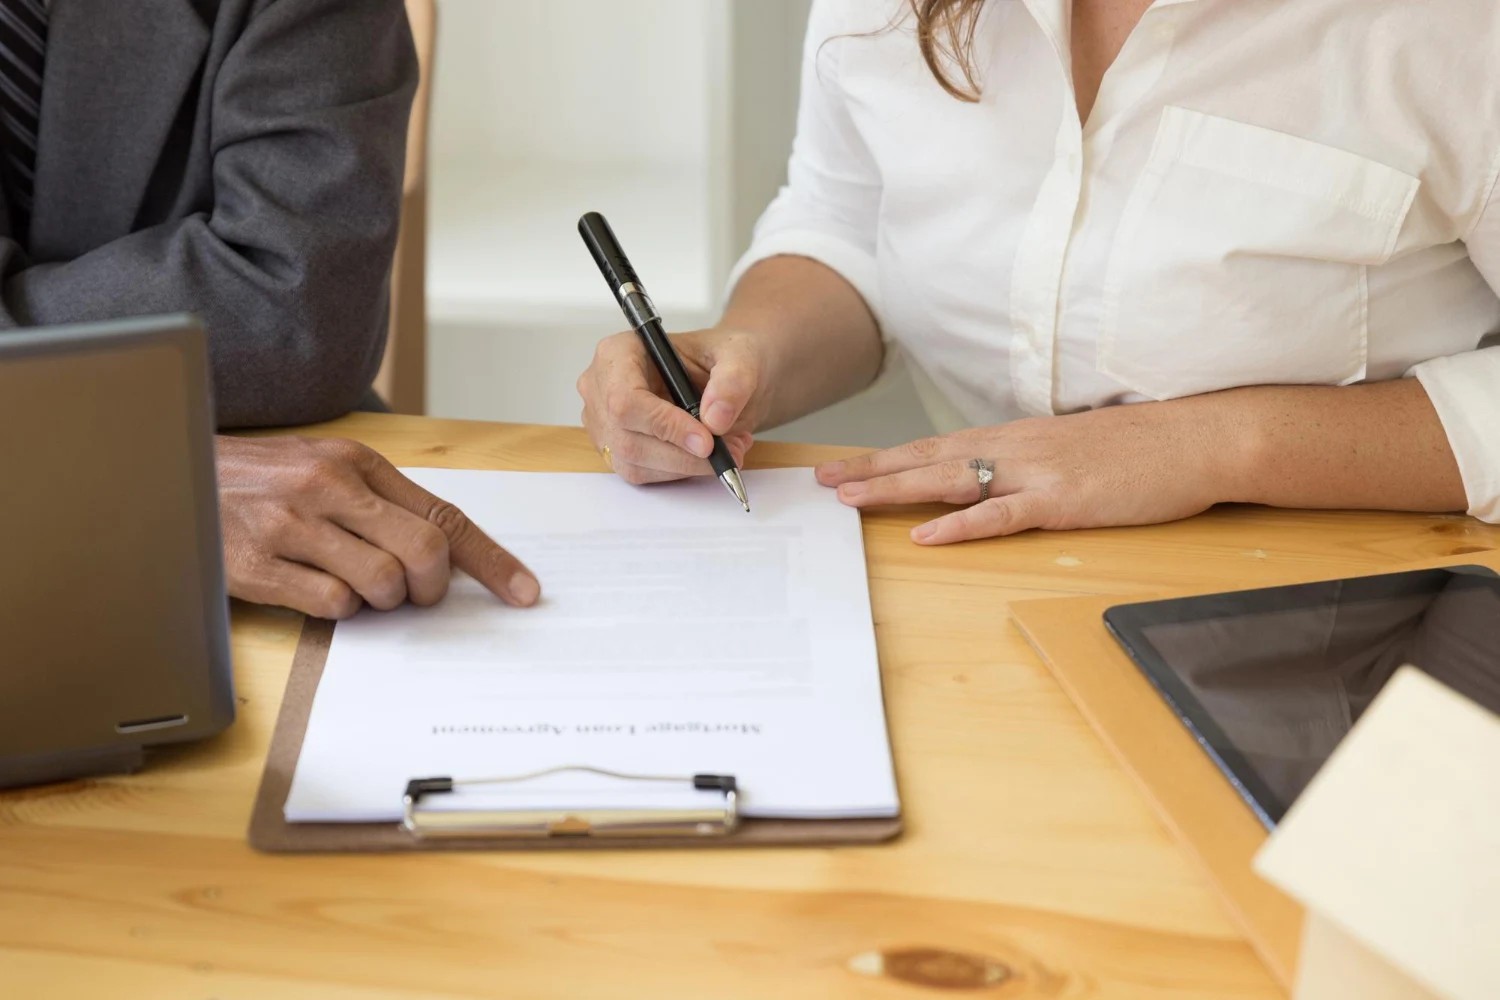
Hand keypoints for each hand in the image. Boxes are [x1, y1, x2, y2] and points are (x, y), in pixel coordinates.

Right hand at [217, 436, 540, 617]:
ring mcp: (291, 526)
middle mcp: (328, 489)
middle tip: (413, 595)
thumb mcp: (329, 471)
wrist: (172, 474)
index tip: (525, 593)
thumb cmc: (263, 482)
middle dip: (430, 590)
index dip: (492, 562)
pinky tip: (313, 589)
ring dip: (381, 601)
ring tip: (352, 584)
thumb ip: (385, 504)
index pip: (445, 518)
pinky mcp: (255, 564)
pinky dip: (337, 610)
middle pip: (424, 554)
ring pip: (382, 585)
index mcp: (358, 465)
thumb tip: (446, 557)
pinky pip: (331, 605)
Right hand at [577, 328, 765, 483]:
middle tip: (729, 451)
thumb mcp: (739, 356)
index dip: (664, 425)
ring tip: (729, 449)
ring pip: (635, 462)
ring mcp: (605, 421)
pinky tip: (707, 455)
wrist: (724, 376)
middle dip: (683, 454)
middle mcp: (602, 387)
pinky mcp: (617, 448)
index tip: (706, 441)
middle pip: (628, 438)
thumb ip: (732, 381)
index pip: (625, 399)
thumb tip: (715, 419)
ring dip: (687, 466)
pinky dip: (681, 471)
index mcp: (619, 352)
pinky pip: (643, 474)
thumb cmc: (721, 357)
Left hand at [815, 401, 1235, 543]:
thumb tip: (994, 478)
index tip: (843, 466)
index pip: (935, 446)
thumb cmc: (1140, 447)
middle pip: (927, 458)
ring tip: (850, 498)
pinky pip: (1000, 515)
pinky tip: (926, 535)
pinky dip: (960, 526)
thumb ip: (1028, 462)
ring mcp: (1036, 473)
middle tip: (821, 481)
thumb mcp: (1070, 448)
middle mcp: (1015, 448)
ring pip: (950, 480)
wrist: (1198, 438)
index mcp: (1014, 438)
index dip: (885, 458)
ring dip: (896, 489)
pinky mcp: (1062, 501)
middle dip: (870, 470)